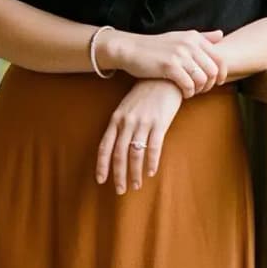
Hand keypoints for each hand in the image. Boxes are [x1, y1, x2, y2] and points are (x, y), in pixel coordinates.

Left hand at [95, 77, 183, 192]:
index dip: (102, 165)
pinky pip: (154, 147)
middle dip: (119, 175)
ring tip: (136, 185)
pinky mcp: (159, 123)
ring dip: (135, 173)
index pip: (105, 146)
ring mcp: (143, 123)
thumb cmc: (146, 93)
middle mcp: (127, 122)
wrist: (164, 77)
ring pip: (135, 154)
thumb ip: (121, 124)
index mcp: (116, 119)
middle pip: (119, 154)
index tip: (101, 180)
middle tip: (120, 190)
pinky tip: (151, 172)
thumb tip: (117, 145)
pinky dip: (151, 162)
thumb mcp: (128, 107)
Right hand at [114, 27, 227, 97]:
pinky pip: (188, 85)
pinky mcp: (169, 66)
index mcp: (194, 37)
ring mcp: (179, 54)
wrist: (131, 49)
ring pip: (202, 79)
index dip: (222, 74)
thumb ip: (202, 37)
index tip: (217, 83)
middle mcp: (189, 44)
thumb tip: (221, 34)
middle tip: (201, 90)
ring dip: (199, 90)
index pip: (220, 59)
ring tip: (192, 91)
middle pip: (213, 71)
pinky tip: (184, 94)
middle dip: (210, 84)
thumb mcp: (180, 37)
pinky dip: (189, 93)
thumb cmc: (156, 46)